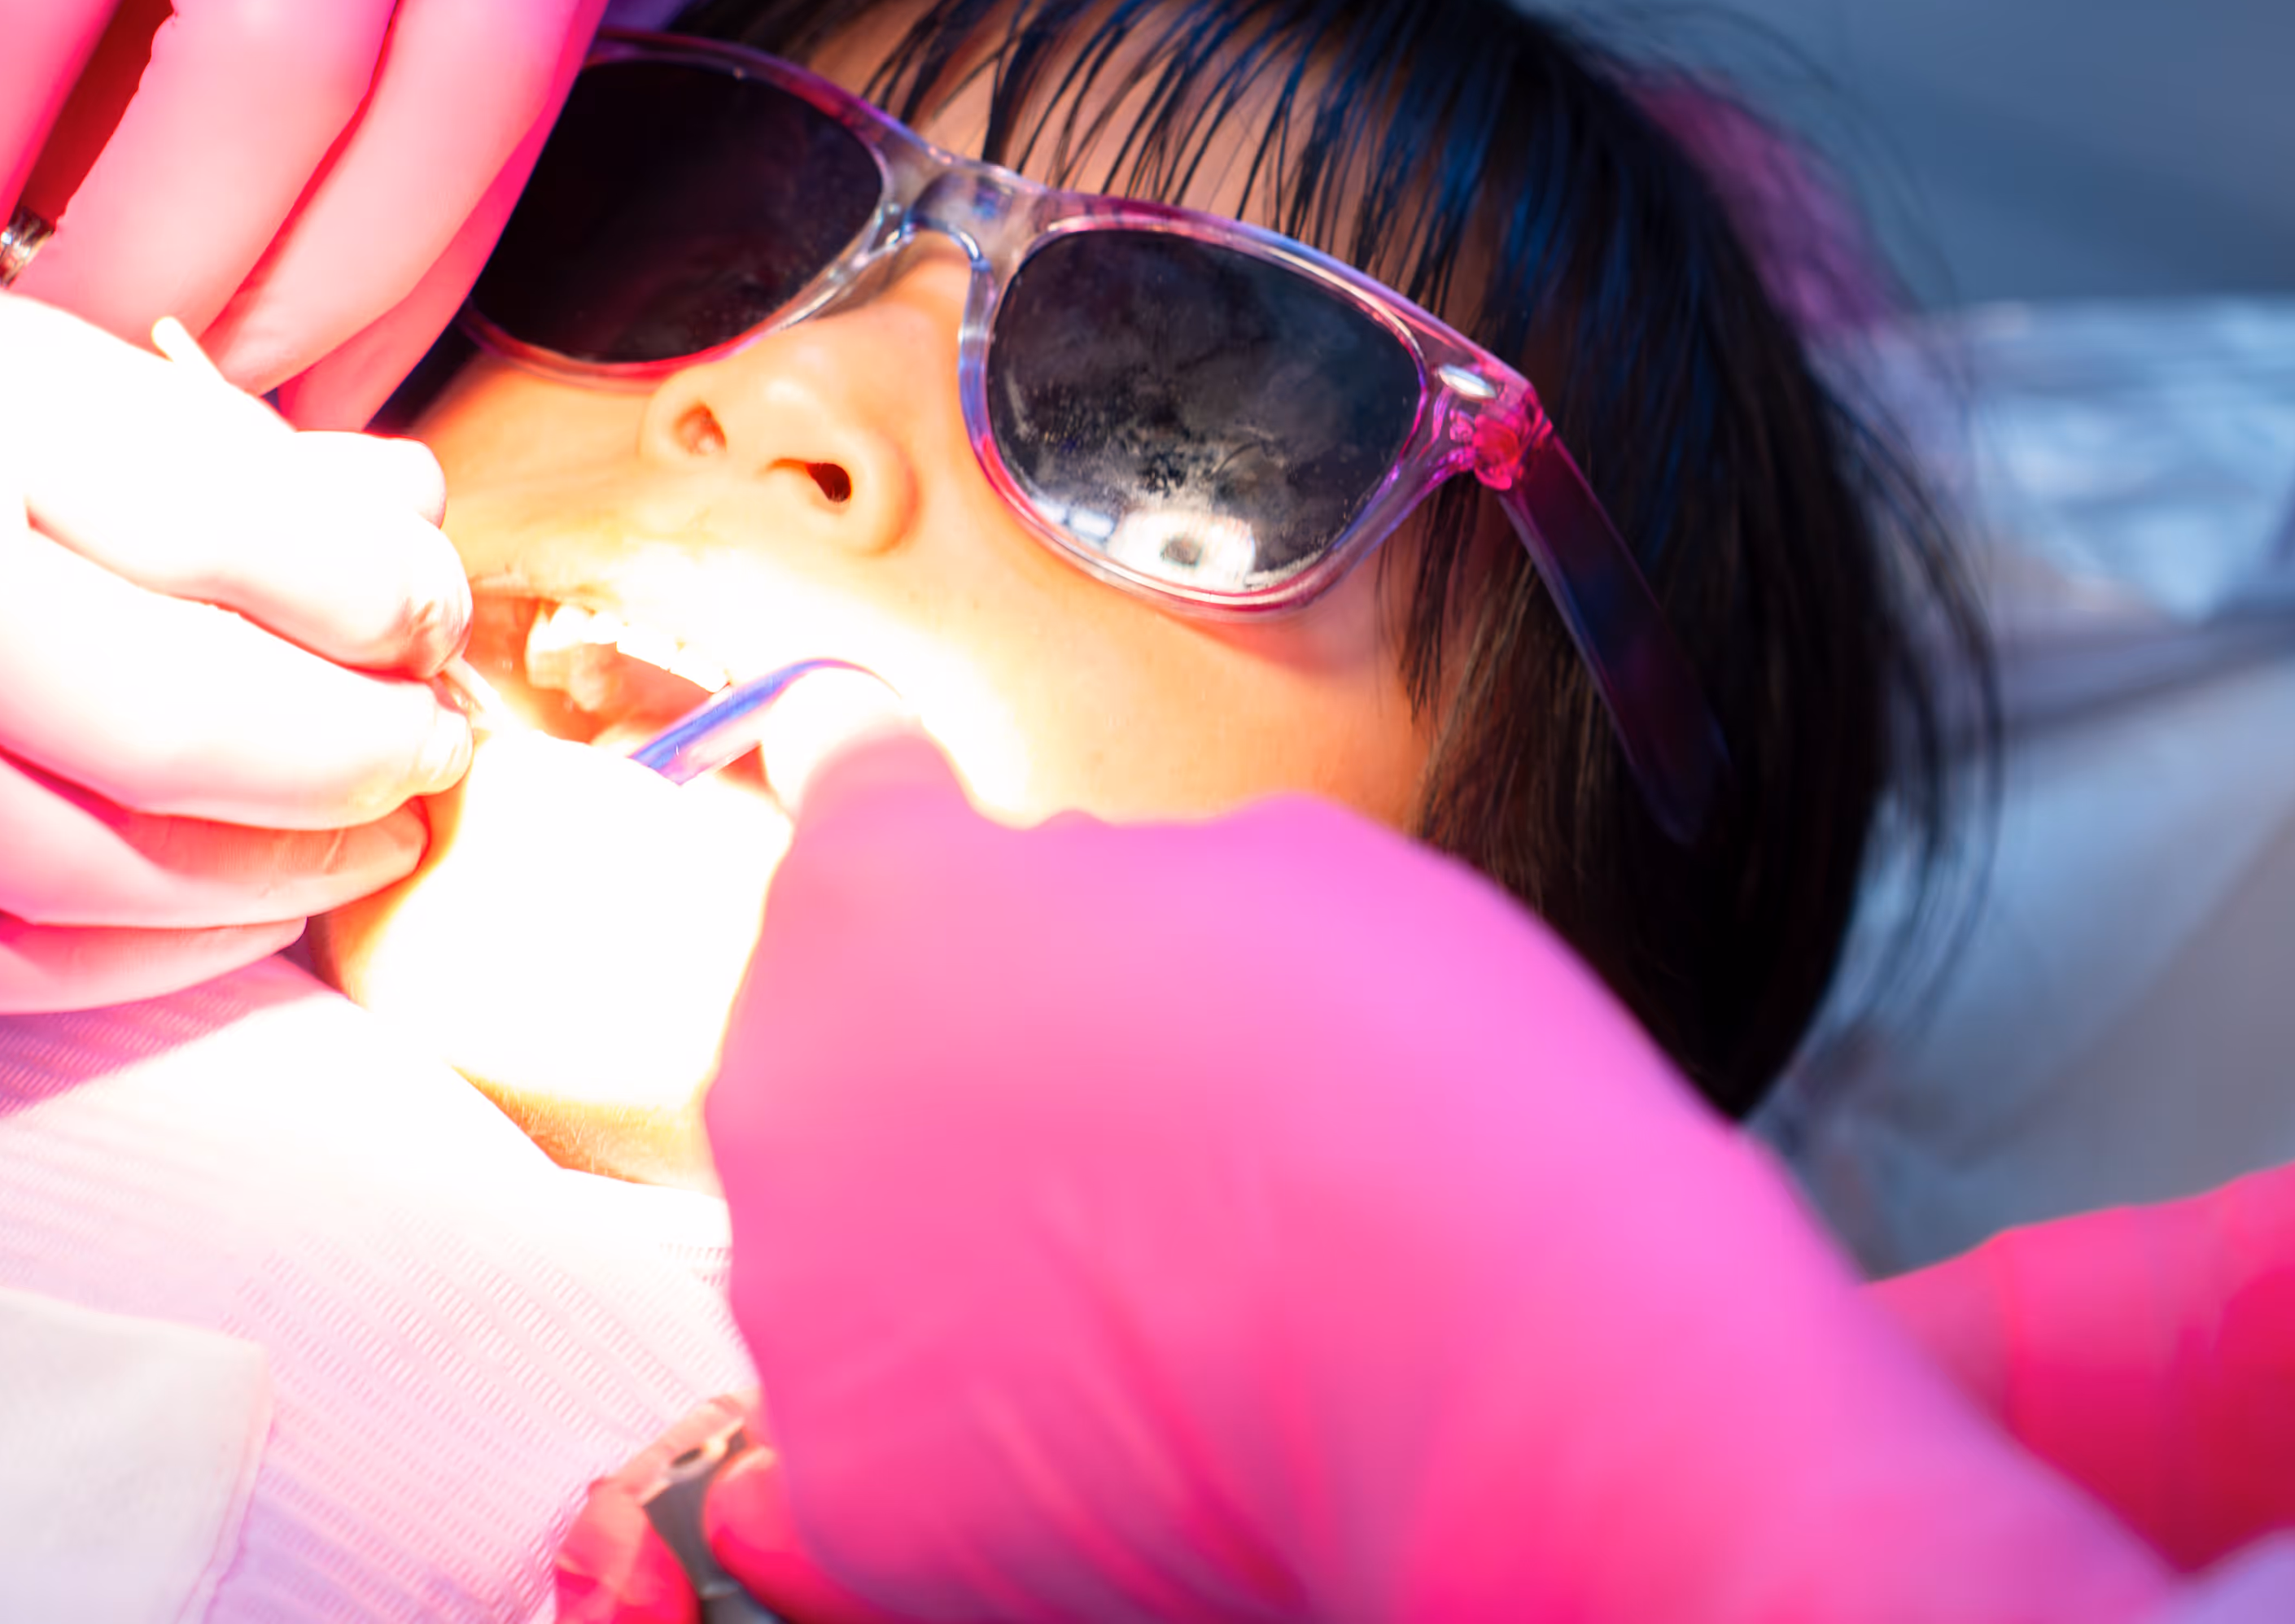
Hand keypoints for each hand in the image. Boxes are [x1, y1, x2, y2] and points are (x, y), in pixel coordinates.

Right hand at [0, 191, 472, 1010]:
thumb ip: (123, 409)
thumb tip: (373, 502)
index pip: (232, 512)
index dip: (379, 581)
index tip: (428, 599)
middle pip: (194, 714)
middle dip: (363, 747)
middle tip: (431, 739)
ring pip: (103, 868)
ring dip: (278, 871)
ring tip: (364, 832)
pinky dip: (128, 961)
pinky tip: (212, 922)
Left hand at [696, 738, 2179, 1622]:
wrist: (1505, 1370)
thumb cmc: (1422, 1095)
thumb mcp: (1283, 864)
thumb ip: (1104, 868)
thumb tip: (1064, 894)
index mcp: (878, 906)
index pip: (845, 814)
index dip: (901, 811)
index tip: (909, 806)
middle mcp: (789, 1097)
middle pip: (840, 1050)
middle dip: (951, 1061)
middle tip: (1127, 1110)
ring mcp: (803, 1305)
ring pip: (856, 1242)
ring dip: (960, 1241)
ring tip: (1155, 1269)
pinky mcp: (857, 1486)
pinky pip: (895, 1418)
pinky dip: (984, 1414)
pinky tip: (1125, 1391)